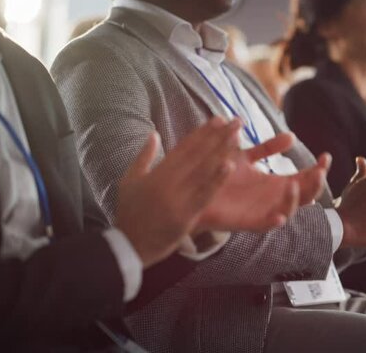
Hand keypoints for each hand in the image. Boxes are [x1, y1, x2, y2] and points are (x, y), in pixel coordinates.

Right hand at [115, 118, 238, 267]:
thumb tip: (154, 133)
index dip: (203, 132)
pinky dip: (217, 180)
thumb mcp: (130, 180)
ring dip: (222, 152)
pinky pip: (204, 194)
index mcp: (157, 172)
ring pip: (203, 171)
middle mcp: (167, 181)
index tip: (218, 119)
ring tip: (238, 137)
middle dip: (218, 136)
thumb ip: (144, 156)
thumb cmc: (129, 212)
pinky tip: (230, 165)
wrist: (128, 245)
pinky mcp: (185, 215)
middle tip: (236, 121)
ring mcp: (177, 198)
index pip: (184, 147)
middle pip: (198, 154)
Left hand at [199, 133, 331, 232]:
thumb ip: (268, 148)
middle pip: (305, 195)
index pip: (306, 179)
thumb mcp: (247, 156)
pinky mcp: (246, 222)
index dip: (319, 169)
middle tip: (319, 170)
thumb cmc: (221, 174)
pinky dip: (274, 223)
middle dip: (315, 184)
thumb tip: (291, 136)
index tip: (326, 156)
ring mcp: (263, 211)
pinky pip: (264, 226)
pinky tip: (280, 216)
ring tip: (293, 183)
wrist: (194, 189)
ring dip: (294, 199)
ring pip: (288, 211)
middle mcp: (274, 199)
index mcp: (277, 184)